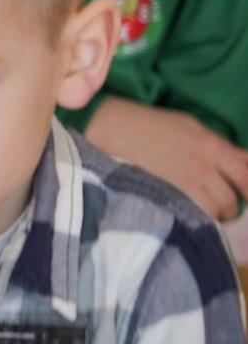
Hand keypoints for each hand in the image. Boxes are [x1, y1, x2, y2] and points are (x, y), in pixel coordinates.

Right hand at [86, 97, 247, 219]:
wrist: (109, 129)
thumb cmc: (151, 125)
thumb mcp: (191, 127)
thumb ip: (221, 147)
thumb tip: (245, 163)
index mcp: (212, 148)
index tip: (246, 196)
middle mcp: (202, 169)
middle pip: (231, 202)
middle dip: (230, 208)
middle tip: (220, 207)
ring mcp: (182, 186)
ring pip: (211, 213)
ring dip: (210, 215)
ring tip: (199, 209)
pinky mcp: (163, 198)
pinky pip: (189, 217)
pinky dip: (191, 218)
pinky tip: (183, 212)